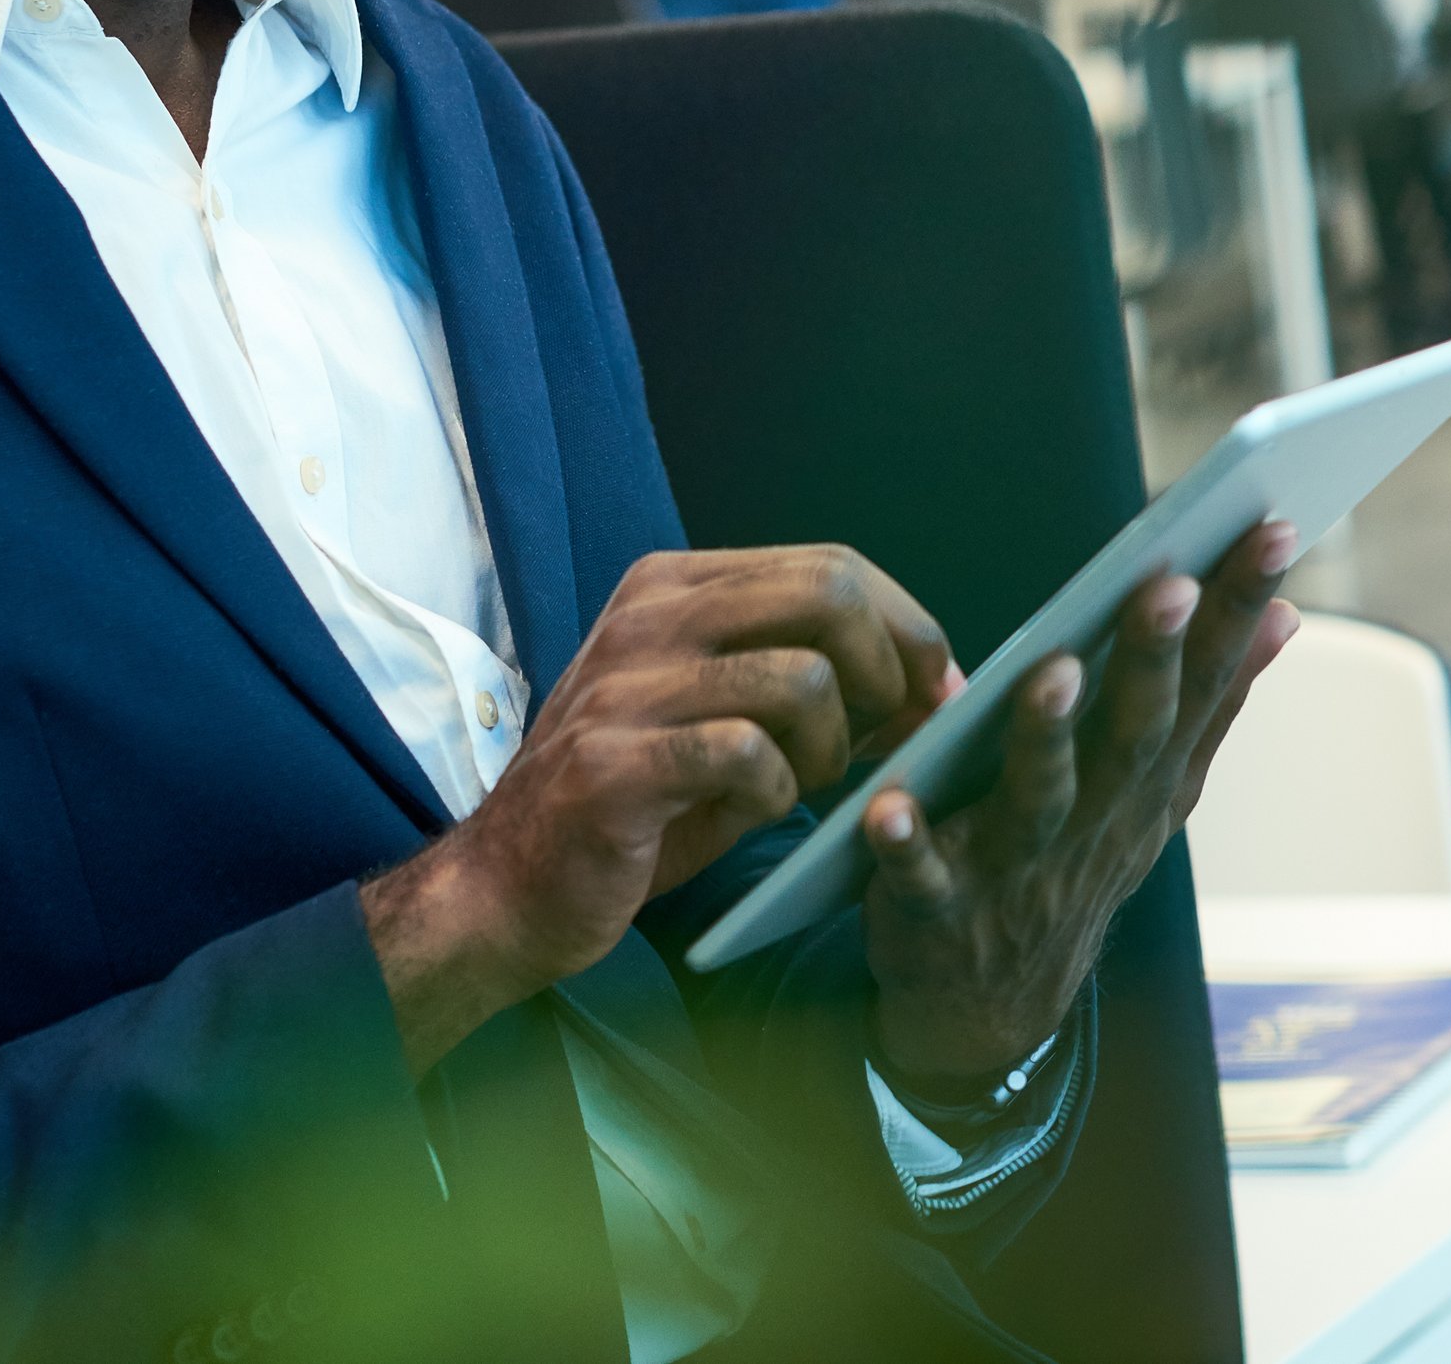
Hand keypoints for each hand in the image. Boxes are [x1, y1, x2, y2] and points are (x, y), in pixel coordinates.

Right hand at [361, 545, 953, 1069]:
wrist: (510, 886)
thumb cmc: (638, 804)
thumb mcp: (726, 718)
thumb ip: (813, 685)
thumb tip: (934, 680)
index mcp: (676, 586)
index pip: (831, 564)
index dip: (909, 624)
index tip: (940, 687)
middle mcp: (649, 616)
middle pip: (829, 594)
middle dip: (891, 670)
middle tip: (892, 735)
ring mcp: (627, 685)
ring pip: (803, 677)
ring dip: (835, 746)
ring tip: (808, 784)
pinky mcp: (615, 763)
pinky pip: (747, 754)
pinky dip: (778, 792)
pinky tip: (756, 811)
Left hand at [860, 520, 1302, 1082]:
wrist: (993, 1009)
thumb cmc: (1075, 865)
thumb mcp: (1157, 794)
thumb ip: (1213, 704)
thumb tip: (1283, 614)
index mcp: (1144, 784)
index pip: (1201, 685)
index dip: (1235, 611)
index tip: (1271, 530)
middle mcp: (1092, 823)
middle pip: (1130, 736)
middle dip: (1153, 660)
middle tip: (1171, 584)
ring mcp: (1015, 868)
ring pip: (1036, 800)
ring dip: (1044, 738)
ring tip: (1052, 672)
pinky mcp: (935, 906)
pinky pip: (919, 876)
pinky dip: (905, 846)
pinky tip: (888, 807)